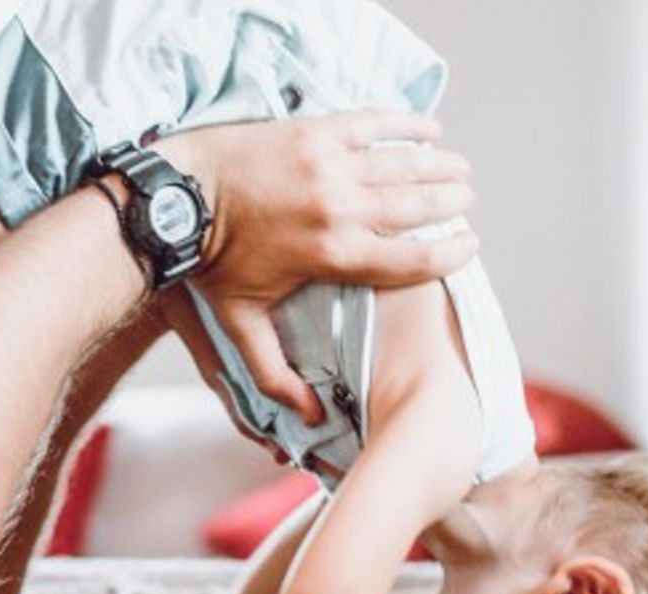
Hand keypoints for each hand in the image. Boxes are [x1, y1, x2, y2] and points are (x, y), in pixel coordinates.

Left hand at [157, 111, 477, 424]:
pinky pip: (376, 122)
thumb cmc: (210, 262)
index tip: (468, 248)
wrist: (179, 199)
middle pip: (421, 205)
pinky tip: (429, 128)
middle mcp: (340, 208)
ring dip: (441, 165)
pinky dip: (407, 124)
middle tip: (466, 206)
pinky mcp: (315, 130)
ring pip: (407, 161)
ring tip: (459, 171)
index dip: (452, 253)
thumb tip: (309, 418)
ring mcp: (329, 164)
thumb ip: (275, 374)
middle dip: (453, 205)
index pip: (414, 258)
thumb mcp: (241, 324)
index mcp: (333, 256)